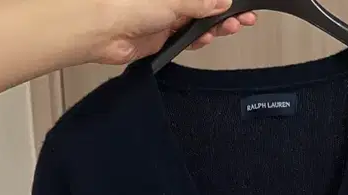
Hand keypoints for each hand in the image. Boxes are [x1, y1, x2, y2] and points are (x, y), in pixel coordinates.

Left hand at [92, 0, 256, 64]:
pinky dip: (200, 38)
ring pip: (199, 20)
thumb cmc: (125, 4)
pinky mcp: (162, 34)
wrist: (102, 31)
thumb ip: (201, 3)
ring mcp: (165, 14)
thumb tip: (222, 2)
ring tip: (234, 26)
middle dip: (225, 10)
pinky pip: (187, 37)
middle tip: (246, 17)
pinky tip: (209, 37)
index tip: (240, 3)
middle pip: (204, 3)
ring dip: (216, 25)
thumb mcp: (173, 0)